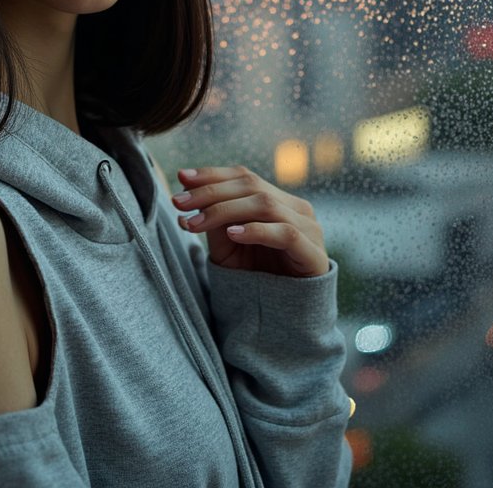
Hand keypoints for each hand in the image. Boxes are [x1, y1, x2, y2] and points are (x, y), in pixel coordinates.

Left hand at [171, 166, 328, 277]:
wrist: (287, 318)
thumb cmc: (256, 277)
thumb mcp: (228, 245)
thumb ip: (214, 218)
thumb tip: (188, 189)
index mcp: (277, 200)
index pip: (243, 176)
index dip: (212, 174)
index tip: (181, 177)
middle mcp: (295, 208)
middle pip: (250, 186)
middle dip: (210, 192)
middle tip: (179, 203)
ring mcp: (308, 228)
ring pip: (264, 205)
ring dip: (225, 210)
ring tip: (196, 223)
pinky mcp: (313, 253)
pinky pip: (285, 233)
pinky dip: (256, 230)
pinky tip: (232, 233)